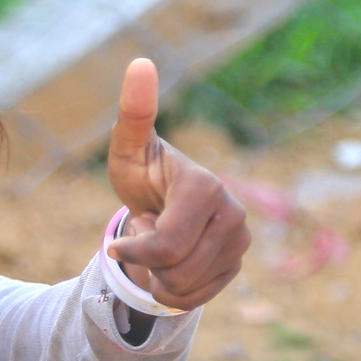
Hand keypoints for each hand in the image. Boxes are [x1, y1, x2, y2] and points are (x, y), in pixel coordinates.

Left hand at [105, 57, 249, 312]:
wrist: (160, 198)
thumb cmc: (140, 170)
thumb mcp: (127, 147)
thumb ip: (134, 111)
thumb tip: (141, 62)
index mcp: (206, 187)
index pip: (167, 245)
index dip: (135, 250)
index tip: (118, 242)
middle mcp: (234, 214)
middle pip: (176, 271)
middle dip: (148, 261)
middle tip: (149, 229)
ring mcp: (241, 241)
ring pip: (187, 289)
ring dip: (160, 276)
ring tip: (161, 243)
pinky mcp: (239, 263)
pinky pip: (198, 299)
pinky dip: (176, 289)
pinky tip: (173, 262)